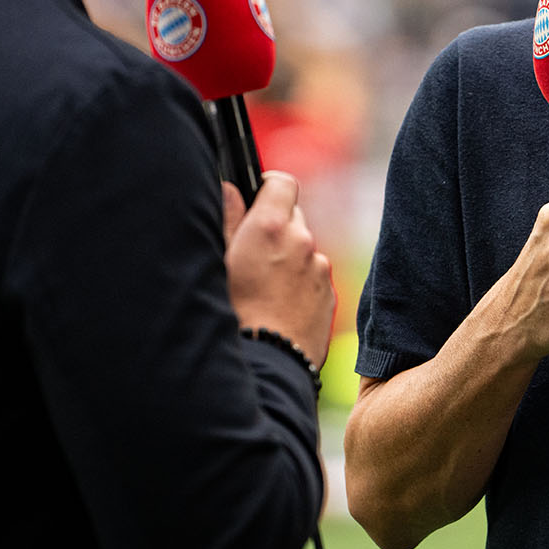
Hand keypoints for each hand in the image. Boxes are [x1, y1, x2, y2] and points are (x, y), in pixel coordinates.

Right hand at [222, 171, 335, 367]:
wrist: (266, 365)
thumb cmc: (232, 315)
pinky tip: (279, 306)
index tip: (258, 199)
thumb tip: (230, 189)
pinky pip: (314, 278)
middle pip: (293, 216)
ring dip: (289, 258)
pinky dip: (300, 283)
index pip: (282, 183)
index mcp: (270, 227)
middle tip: (252, 253)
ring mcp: (319, 269)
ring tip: (263, 288)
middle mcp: (301, 241)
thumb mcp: (219, 263)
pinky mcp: (329, 294)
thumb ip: (227, 219)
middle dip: (276, 227)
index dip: (269, 188)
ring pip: (304, 249)